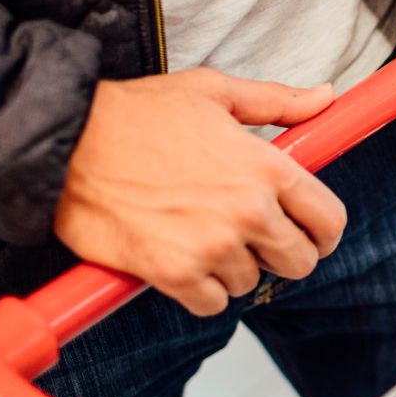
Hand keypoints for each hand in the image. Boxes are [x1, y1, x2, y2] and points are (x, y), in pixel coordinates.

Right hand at [53, 69, 347, 314]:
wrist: (66, 142)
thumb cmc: (136, 114)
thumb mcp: (214, 92)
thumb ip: (278, 102)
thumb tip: (324, 98)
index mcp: (267, 167)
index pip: (329, 220)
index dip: (323, 231)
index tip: (308, 232)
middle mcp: (248, 211)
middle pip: (299, 262)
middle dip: (281, 253)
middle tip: (253, 239)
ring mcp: (212, 246)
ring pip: (251, 283)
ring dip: (232, 268)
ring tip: (201, 236)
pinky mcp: (174, 274)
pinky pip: (212, 304)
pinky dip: (200, 291)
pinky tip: (182, 260)